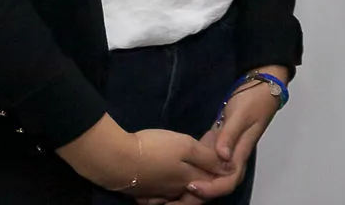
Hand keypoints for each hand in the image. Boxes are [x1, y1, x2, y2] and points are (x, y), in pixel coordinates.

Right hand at [59, 117, 229, 199]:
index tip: (223, 157)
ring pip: (178, 194)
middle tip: (205, 161)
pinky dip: (167, 193)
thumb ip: (207, 158)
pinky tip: (164, 185)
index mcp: (190, 180)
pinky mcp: (143, 195)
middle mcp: (177, 192)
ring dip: (186, 186)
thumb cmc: (154, 149)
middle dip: (204, 180)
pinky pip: (160, 198)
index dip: (220, 170)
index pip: (214, 181)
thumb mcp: (186, 146)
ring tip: (186, 171)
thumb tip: (229, 168)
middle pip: (196, 190)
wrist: (115, 161)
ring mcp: (159, 195)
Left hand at [180, 66, 287, 200]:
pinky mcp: (218, 143)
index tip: (193, 185)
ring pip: (211, 174)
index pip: (228, 181)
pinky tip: (178, 167)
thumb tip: (221, 156)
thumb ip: (230, 134)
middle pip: (218, 183)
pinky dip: (194, 166)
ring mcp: (225, 150)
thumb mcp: (241, 114)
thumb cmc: (254, 99)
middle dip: (200, 191)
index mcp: (240, 152)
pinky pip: (206, 161)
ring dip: (195, 181)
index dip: (211, 188)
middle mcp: (232, 157)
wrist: (261, 86)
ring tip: (174, 182)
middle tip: (178, 189)